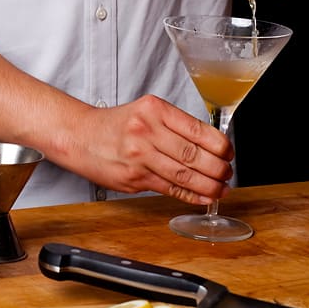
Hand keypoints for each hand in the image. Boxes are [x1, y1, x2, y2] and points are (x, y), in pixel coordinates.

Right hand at [61, 95, 233, 205]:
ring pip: (184, 175)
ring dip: (209, 185)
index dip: (221, 146)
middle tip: (228, 173)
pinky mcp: (133, 178)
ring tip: (221, 188)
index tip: (229, 153)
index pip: (198, 130)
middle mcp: (146, 131)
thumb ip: (174, 126)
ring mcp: (139, 156)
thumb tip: (210, 146)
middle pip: (194, 155)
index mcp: (154, 110)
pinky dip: (190, 195)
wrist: (79, 136)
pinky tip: (203, 197)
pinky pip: (169, 188)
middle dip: (218, 168)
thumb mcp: (145, 112)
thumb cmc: (114, 125)